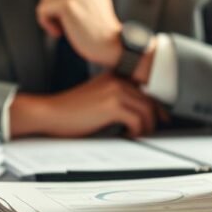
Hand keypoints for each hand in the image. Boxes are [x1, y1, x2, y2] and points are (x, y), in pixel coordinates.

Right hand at [9, 72, 169, 137]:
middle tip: (152, 131)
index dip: (156, 105)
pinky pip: (137, 120)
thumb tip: (137, 113)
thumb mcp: (97, 97)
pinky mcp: (112, 105)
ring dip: (146, 127)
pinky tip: (127, 135)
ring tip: (138, 136)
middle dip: (155, 118)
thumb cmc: (71, 109)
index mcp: (114, 76)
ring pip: (146, 111)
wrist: (51, 113)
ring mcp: (115, 91)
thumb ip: (116, 98)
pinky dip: (136, 131)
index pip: (144, 89)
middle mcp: (117, 80)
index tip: (160, 117)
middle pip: (149, 100)